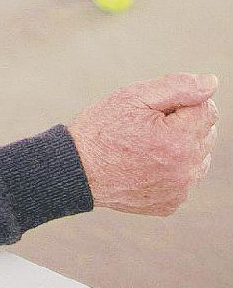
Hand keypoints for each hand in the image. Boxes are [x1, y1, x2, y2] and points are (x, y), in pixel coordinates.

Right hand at [68, 74, 217, 215]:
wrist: (77, 170)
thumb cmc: (102, 129)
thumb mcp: (135, 96)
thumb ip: (179, 87)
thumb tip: (211, 83)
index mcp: (179, 140)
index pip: (207, 109)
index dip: (181, 102)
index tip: (154, 108)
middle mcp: (185, 171)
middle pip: (206, 133)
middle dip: (184, 122)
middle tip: (148, 124)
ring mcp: (179, 191)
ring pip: (199, 156)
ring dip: (182, 144)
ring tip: (147, 143)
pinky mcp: (170, 204)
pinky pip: (185, 178)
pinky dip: (172, 167)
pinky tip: (146, 162)